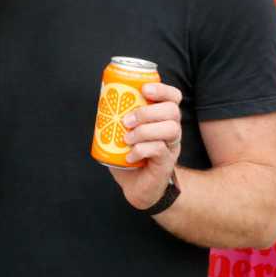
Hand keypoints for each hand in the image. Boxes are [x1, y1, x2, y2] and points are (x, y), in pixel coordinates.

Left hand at [109, 82, 183, 210]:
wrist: (136, 187)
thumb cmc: (129, 156)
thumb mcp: (121, 134)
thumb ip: (117, 117)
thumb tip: (103, 98)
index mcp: (162, 118)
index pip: (173, 97)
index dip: (162, 89)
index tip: (143, 89)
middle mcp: (172, 130)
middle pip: (172, 111)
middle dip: (147, 112)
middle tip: (126, 121)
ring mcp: (171, 146)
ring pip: (170, 129)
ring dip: (144, 131)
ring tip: (127, 138)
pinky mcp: (166, 163)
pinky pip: (159, 150)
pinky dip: (141, 150)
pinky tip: (129, 156)